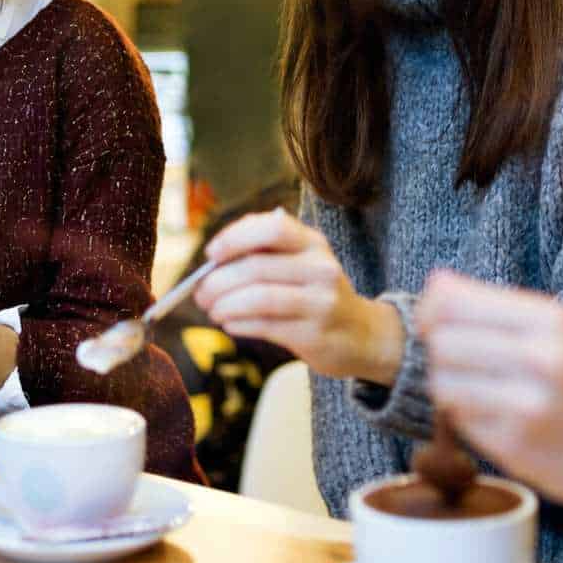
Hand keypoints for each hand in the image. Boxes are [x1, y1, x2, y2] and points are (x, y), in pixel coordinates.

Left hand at [194, 208, 403, 382]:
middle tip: (200, 293)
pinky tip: (230, 324)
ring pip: (259, 298)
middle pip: (257, 266)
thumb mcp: (303, 263)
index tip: (211, 254)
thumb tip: (211, 265)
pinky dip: (238, 324)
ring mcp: (320, 302)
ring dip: (225, 305)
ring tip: (213, 310)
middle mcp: (320, 268)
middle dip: (218, 280)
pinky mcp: (314, 334)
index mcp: (314, 243)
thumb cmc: (317, 295)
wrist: (361, 335)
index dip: (236, 237)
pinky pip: (264, 325)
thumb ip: (266, 255)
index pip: (273, 227)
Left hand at [417, 270, 562, 513]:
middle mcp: (539, 359)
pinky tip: (497, 416)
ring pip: (443, 384)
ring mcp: (527, 407)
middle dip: (438, 349)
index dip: (430, 309)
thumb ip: (499, 307)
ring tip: (477, 388)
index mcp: (550, 321)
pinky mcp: (517, 449)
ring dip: (448, 385)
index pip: (455, 301)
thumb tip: (435, 283)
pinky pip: (461, 423)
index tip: (432, 319)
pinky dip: (467, 418)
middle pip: (443, 342)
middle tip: (458, 359)